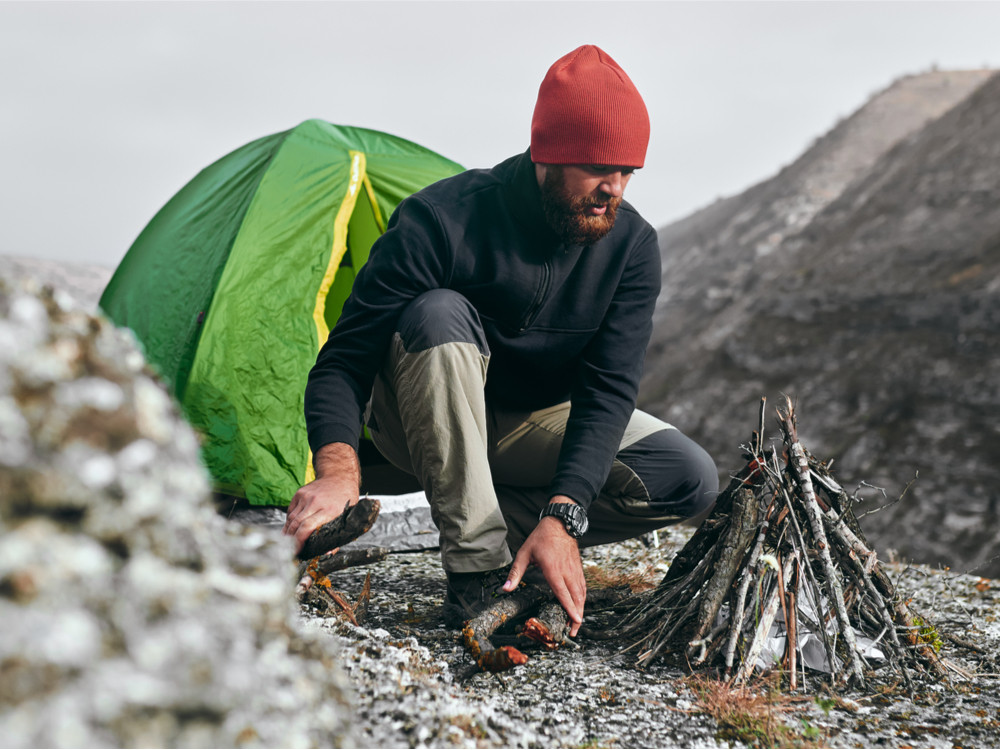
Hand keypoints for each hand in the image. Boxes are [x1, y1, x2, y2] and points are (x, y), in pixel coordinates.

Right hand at [283, 443, 359, 553]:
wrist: (339, 476)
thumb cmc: (345, 497)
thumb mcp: (348, 516)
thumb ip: (338, 535)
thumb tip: (328, 553)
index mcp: (329, 510)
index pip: (308, 527)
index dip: (299, 540)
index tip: (297, 551)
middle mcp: (316, 502)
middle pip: (297, 524)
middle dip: (291, 540)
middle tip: (290, 551)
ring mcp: (306, 497)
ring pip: (291, 518)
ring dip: (288, 532)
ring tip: (288, 543)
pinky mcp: (300, 493)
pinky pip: (291, 511)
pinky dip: (290, 521)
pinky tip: (292, 528)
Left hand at [502, 503, 586, 636]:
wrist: (560, 523)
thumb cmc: (541, 537)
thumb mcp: (524, 553)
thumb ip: (515, 573)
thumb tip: (505, 588)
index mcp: (553, 569)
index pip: (562, 592)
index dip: (569, 608)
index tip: (575, 621)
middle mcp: (566, 571)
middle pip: (575, 597)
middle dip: (577, 615)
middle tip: (574, 631)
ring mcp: (574, 569)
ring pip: (581, 593)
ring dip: (581, 609)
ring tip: (577, 623)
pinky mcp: (578, 568)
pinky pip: (583, 586)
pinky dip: (583, 598)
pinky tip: (580, 605)